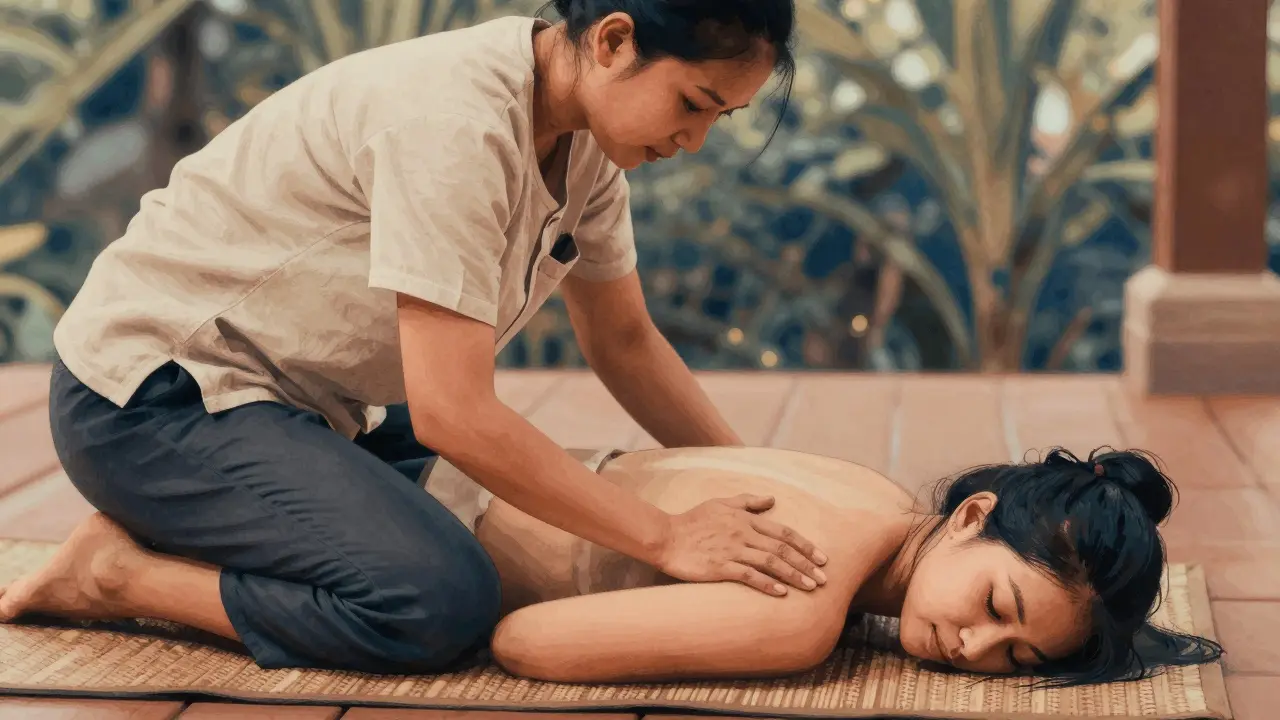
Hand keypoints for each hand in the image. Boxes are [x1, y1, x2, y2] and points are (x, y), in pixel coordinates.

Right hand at [656, 494, 828, 595]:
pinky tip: (782, 593)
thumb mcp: (721, 503)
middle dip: (806, 564)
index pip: (783, 532)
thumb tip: (772, 499)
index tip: (822, 558)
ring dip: (793, 575)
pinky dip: (767, 584)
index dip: (805, 545)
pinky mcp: (720, 567)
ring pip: (770, 563)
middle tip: (824, 578)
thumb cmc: (693, 520)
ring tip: (811, 587)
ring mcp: (732, 551)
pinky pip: (749, 576)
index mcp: (745, 520)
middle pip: (781, 549)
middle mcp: (743, 534)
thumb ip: (748, 501)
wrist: (666, 536)